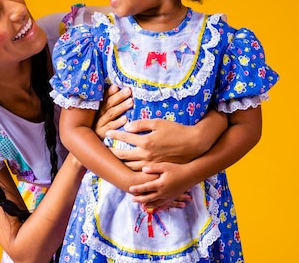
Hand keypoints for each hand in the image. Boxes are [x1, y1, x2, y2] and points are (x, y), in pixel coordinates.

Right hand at [94, 85, 132, 139]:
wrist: (92, 147)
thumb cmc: (101, 128)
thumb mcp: (103, 116)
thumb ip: (109, 104)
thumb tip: (115, 87)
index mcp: (98, 110)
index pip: (104, 99)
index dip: (110, 92)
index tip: (117, 86)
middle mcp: (97, 117)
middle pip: (108, 105)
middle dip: (119, 97)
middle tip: (128, 91)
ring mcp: (99, 126)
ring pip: (110, 115)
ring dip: (121, 107)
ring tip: (130, 102)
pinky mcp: (102, 135)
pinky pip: (111, 128)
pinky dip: (118, 123)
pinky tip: (125, 119)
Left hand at [107, 109, 227, 168]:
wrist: (194, 145)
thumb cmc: (176, 130)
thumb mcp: (158, 123)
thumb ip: (141, 125)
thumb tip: (127, 126)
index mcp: (145, 142)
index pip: (124, 137)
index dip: (114, 134)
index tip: (107, 133)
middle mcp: (146, 155)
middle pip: (123, 155)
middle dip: (112, 152)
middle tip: (104, 150)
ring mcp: (151, 165)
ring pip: (130, 167)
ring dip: (120, 164)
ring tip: (113, 161)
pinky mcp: (157, 170)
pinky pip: (141, 174)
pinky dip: (132, 172)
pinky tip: (127, 170)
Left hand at [129, 162, 194, 210]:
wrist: (190, 175)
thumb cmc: (177, 168)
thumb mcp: (164, 166)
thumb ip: (153, 168)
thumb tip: (143, 169)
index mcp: (160, 184)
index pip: (146, 187)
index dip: (138, 188)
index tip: (130, 189)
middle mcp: (164, 192)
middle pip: (149, 197)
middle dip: (140, 199)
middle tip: (132, 200)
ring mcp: (169, 196)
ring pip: (156, 203)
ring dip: (149, 205)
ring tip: (142, 206)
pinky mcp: (173, 197)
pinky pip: (165, 205)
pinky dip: (160, 207)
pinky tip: (157, 209)